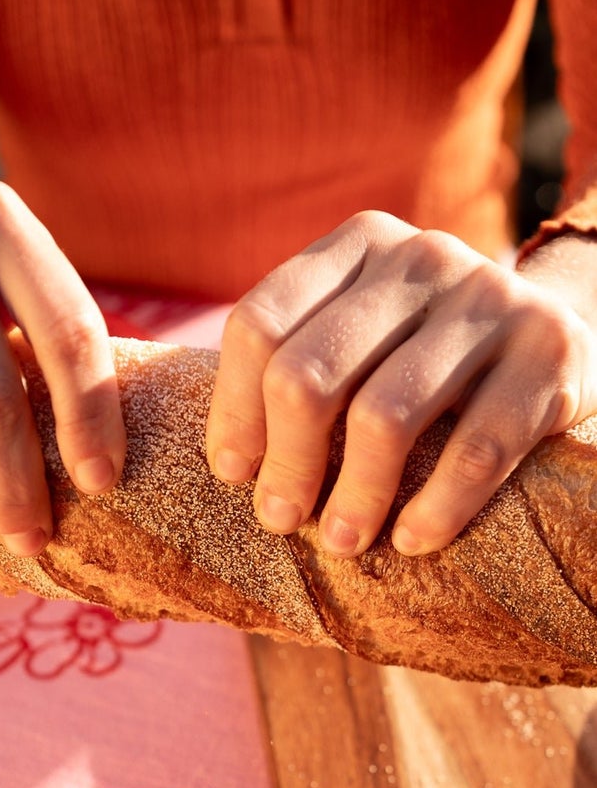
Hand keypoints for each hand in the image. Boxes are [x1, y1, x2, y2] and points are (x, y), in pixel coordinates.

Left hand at [204, 210, 596, 556]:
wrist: (557, 340)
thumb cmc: (423, 357)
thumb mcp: (361, 336)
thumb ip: (295, 365)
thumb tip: (231, 465)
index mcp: (356, 245)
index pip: (259, 325)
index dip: (235, 409)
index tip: (233, 473)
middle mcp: (420, 257)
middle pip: (308, 375)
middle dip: (286, 464)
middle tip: (280, 520)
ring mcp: (489, 297)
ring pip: (383, 417)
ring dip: (354, 498)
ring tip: (341, 542)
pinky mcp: (551, 350)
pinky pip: (475, 449)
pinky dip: (436, 508)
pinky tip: (413, 540)